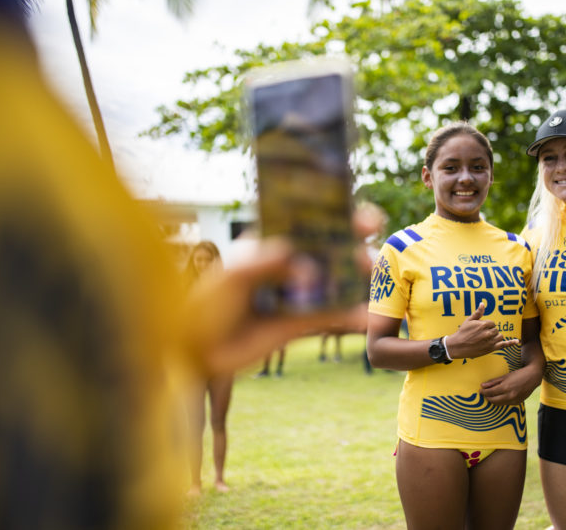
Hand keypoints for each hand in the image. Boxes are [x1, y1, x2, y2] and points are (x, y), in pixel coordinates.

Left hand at [183, 204, 383, 373]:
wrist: (196, 351)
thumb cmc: (205, 305)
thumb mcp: (232, 278)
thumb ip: (267, 266)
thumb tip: (307, 269)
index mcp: (270, 242)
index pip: (306, 221)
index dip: (335, 214)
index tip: (357, 215)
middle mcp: (288, 263)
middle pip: (328, 247)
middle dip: (353, 242)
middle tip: (367, 246)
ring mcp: (297, 292)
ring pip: (335, 279)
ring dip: (356, 275)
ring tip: (369, 275)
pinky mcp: (301, 322)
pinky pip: (332, 316)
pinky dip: (350, 316)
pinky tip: (364, 318)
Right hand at [446, 300, 518, 359]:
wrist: (457, 346)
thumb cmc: (462, 332)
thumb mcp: (469, 321)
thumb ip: (478, 313)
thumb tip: (482, 303)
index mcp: (483, 325)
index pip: (492, 323)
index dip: (486, 326)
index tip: (480, 329)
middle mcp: (488, 333)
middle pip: (496, 330)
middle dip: (490, 331)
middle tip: (481, 335)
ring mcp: (490, 342)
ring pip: (499, 336)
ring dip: (495, 337)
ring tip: (486, 339)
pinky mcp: (491, 349)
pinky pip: (504, 345)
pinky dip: (511, 343)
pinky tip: (517, 341)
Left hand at [479, 363, 542, 405]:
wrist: (533, 377)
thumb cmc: (518, 374)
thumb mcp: (505, 376)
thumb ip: (493, 382)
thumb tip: (482, 386)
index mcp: (506, 387)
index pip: (490, 393)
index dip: (483, 392)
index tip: (480, 390)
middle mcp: (510, 396)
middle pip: (493, 400)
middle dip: (487, 397)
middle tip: (484, 393)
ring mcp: (514, 400)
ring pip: (499, 403)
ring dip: (494, 400)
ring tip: (490, 395)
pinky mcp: (518, 403)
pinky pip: (506, 403)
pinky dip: (502, 401)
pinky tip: (500, 396)